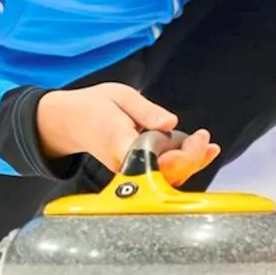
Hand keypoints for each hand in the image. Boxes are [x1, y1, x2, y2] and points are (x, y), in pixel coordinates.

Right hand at [36, 83, 220, 186]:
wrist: (70, 122)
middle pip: (164, 175)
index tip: (198, 138)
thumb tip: (171, 123)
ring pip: (166, 179)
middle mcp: (123, 164)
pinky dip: (184, 165)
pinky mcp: (134, 174)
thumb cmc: (94, 107)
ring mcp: (128, 173)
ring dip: (191, 163)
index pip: (152, 159)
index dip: (181, 156)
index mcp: (117, 141)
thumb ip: (146, 110)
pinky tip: (200, 152)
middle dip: (191, 159)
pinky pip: (162, 175)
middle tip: (203, 138)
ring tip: (205, 143)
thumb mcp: (120, 95)